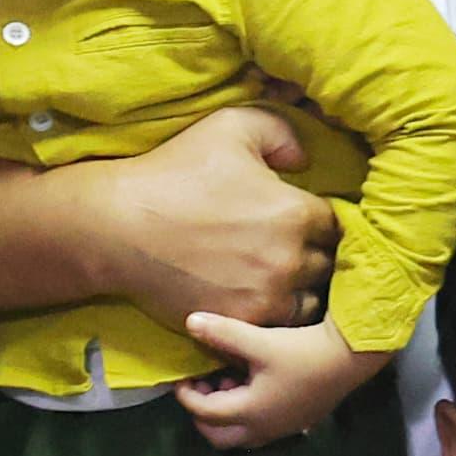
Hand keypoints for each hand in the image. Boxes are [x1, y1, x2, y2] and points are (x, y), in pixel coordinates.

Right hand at [74, 107, 335, 326]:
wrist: (119, 226)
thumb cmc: (175, 172)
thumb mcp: (231, 127)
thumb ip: (281, 132)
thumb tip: (305, 160)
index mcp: (296, 212)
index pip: (337, 225)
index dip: (323, 222)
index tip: (306, 223)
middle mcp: (290, 259)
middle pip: (328, 265)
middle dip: (315, 256)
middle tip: (293, 250)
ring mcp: (266, 297)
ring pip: (310, 302)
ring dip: (302, 291)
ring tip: (282, 279)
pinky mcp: (240, 322)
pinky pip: (279, 327)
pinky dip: (276, 316)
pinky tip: (262, 300)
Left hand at [176, 311, 374, 449]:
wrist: (351, 357)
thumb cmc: (303, 351)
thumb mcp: (259, 340)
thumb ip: (223, 333)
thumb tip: (190, 322)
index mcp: (249, 412)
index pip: (204, 413)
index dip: (186, 395)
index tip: (183, 376)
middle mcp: (263, 429)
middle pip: (218, 436)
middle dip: (204, 414)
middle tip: (202, 387)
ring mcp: (281, 428)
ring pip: (239, 434)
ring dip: (226, 413)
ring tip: (228, 381)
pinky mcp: (296, 422)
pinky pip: (258, 428)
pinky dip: (245, 412)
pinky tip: (254, 383)